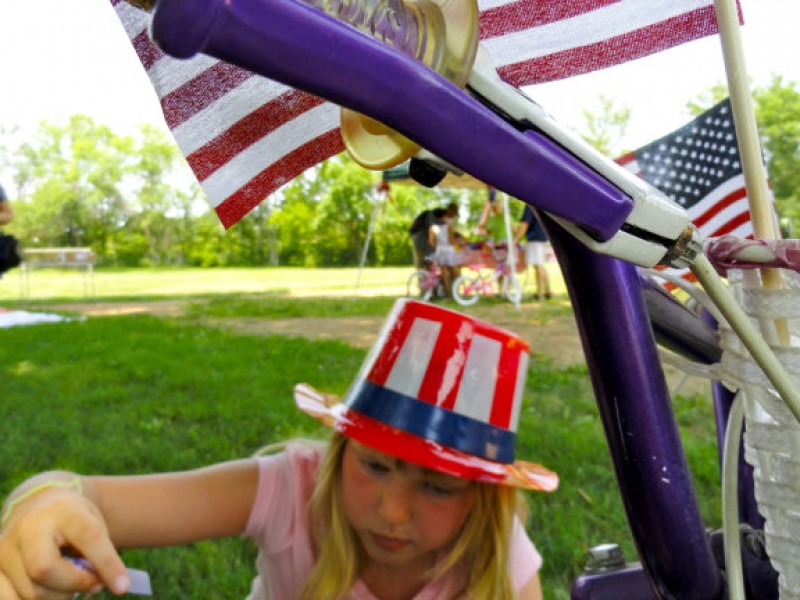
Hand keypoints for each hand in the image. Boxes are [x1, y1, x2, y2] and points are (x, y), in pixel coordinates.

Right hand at [0, 487, 129, 597]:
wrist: (40, 505)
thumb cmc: (73, 520)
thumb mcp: (93, 525)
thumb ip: (100, 555)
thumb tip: (103, 587)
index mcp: (64, 510)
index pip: (87, 537)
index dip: (107, 564)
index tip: (123, 587)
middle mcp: (28, 527)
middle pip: (44, 570)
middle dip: (74, 585)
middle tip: (93, 582)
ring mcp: (5, 548)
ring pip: (29, 592)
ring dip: (58, 597)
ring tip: (70, 583)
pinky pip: (9, 599)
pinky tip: (49, 591)